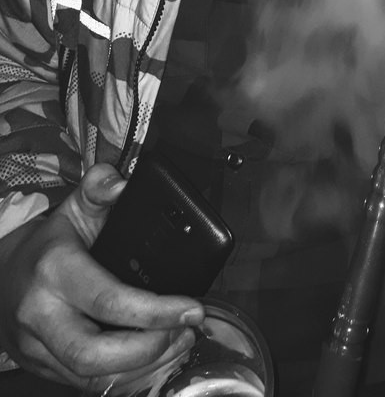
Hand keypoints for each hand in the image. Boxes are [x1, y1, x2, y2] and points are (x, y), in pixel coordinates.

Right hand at [0, 163, 205, 392]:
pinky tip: (156, 360)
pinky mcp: (44, 368)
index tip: (192, 308)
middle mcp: (42, 315)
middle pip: (94, 354)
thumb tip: (122, 182)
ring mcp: (39, 348)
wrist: (5, 275)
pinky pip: (86, 386)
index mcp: (55, 271)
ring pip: (91, 379)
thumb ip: (100, 189)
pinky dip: (127, 379)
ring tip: (179, 343)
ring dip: (144, 368)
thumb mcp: (75, 208)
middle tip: (186, 331)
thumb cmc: (49, 243)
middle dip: (149, 350)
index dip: (155, 311)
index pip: (108, 301)